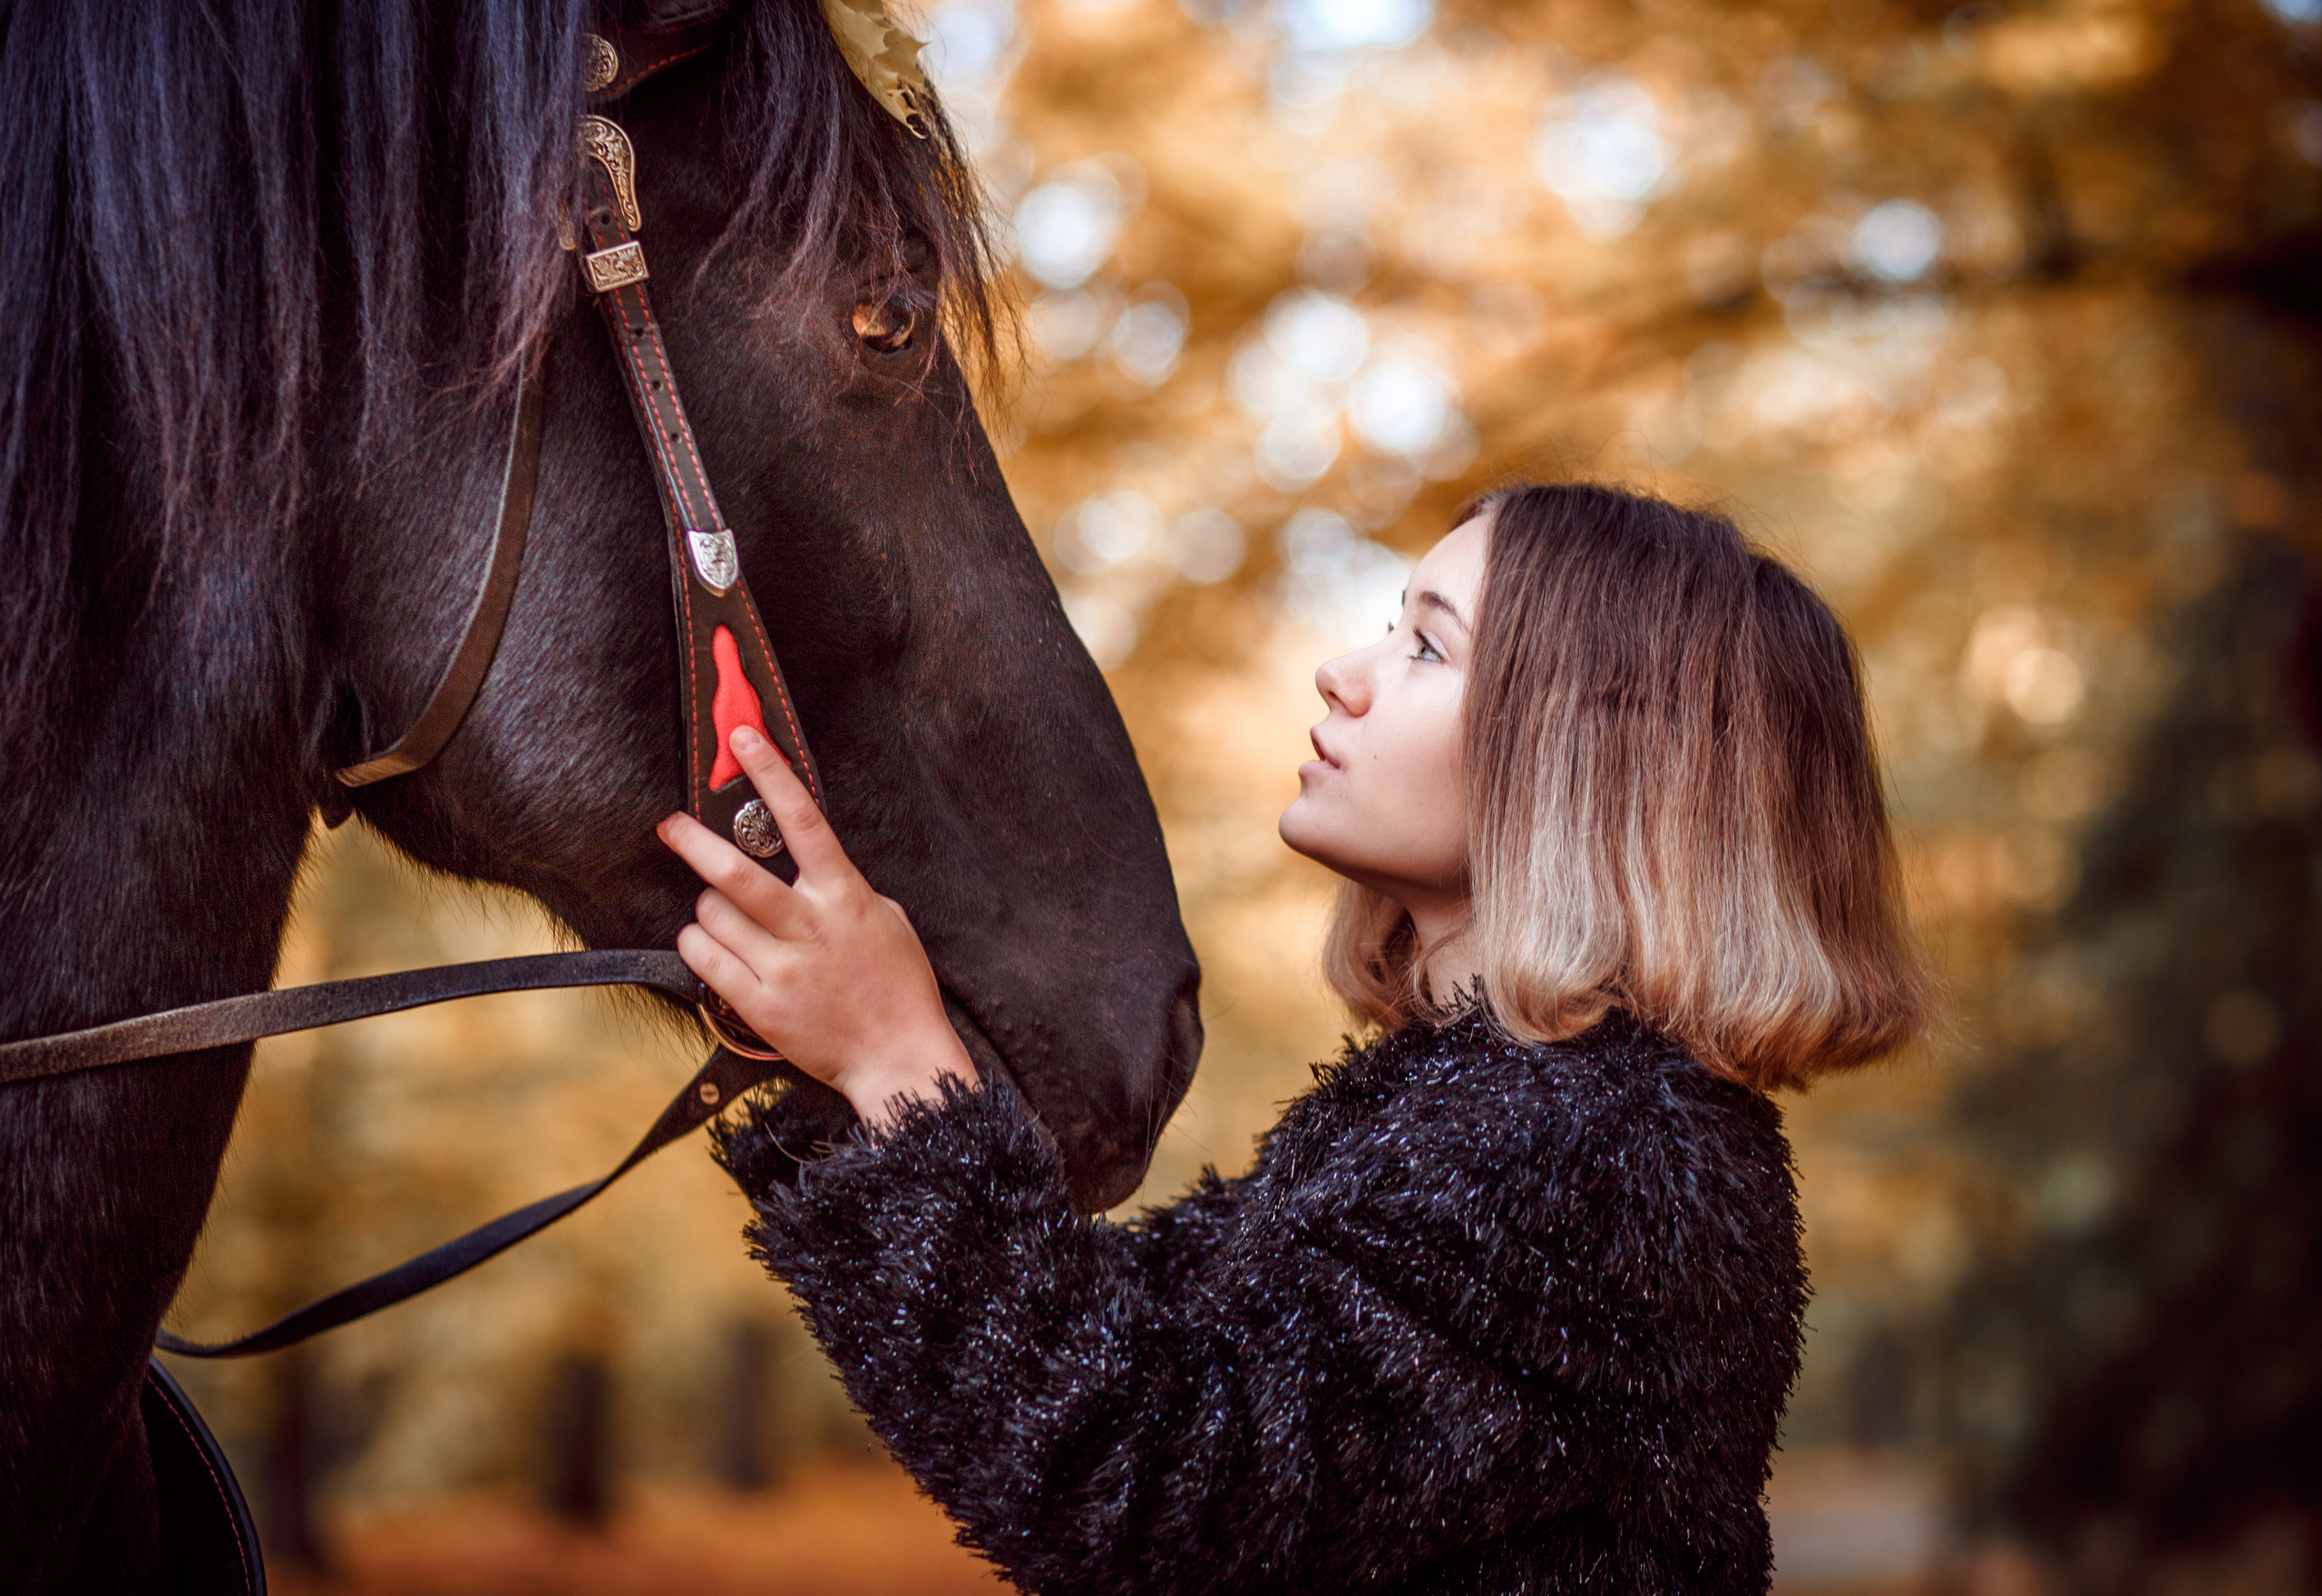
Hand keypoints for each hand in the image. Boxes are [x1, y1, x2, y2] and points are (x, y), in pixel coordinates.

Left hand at [657, 726, 973, 1129]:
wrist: (899, 1059)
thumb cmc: (897, 986)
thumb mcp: (886, 920)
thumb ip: (844, 889)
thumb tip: (805, 859)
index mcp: (847, 898)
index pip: (804, 821)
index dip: (771, 774)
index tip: (743, 739)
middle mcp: (811, 929)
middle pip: (736, 873)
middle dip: (694, 841)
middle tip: (670, 825)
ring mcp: (784, 970)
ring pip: (713, 915)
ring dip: (707, 907)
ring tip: (721, 915)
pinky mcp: (761, 1007)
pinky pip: (705, 960)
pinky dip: (698, 945)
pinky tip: (712, 946)